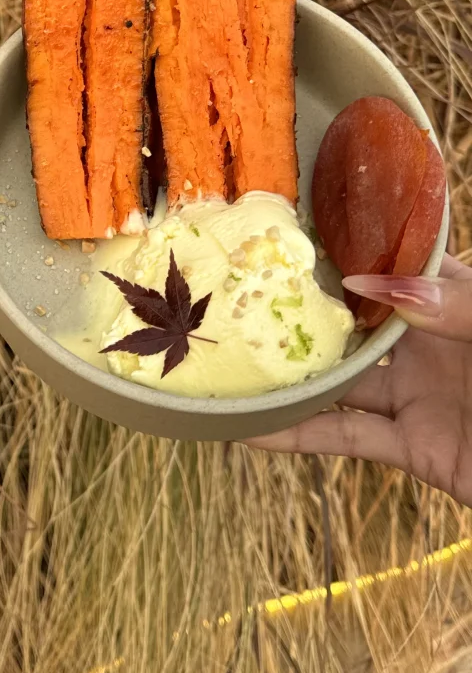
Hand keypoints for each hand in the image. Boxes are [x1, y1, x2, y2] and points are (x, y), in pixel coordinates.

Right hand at [248, 254, 471, 504]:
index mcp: (457, 297)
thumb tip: (371, 279)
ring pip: (338, 377)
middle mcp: (429, 339)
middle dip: (295, 303)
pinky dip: (296, 435)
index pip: (392, 259)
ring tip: (224, 356)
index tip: (278, 224)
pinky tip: (248, 430)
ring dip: (285, 370)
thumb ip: (457, 306)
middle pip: (351, 315)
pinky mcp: (414, 447)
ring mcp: (418, 394)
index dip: (340, 241)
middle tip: (227, 289)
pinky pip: (345, 437)